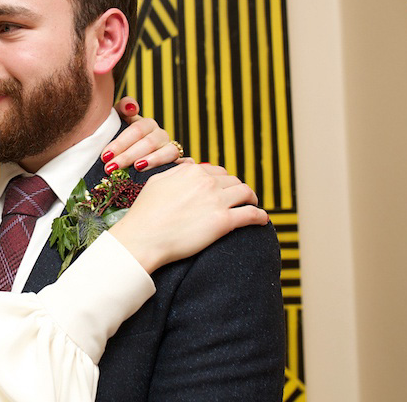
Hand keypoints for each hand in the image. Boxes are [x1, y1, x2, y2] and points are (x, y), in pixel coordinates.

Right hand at [107, 164, 267, 273]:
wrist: (143, 238)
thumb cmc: (144, 213)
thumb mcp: (157, 182)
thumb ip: (176, 172)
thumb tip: (188, 167)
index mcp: (192, 171)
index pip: (216, 171)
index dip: (222, 180)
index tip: (223, 189)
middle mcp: (207, 182)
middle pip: (233, 180)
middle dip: (237, 189)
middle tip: (240, 198)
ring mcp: (217, 201)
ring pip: (246, 193)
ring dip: (251, 198)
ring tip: (252, 205)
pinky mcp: (224, 222)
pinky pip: (251, 214)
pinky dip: (260, 216)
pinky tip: (262, 220)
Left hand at [108, 96, 183, 171]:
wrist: (131, 155)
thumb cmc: (121, 136)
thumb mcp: (118, 120)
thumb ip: (123, 108)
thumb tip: (132, 108)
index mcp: (146, 124)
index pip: (136, 130)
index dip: (121, 142)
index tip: (106, 155)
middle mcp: (160, 135)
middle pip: (148, 143)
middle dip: (128, 156)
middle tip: (112, 167)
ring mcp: (170, 148)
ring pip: (168, 151)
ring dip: (153, 160)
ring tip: (137, 167)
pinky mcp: (178, 162)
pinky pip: (183, 163)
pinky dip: (181, 165)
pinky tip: (172, 172)